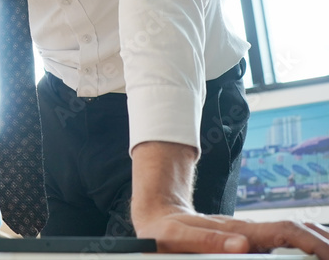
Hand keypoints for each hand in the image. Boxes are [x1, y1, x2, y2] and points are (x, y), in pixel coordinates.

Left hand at [133, 204, 328, 259]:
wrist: (157, 216)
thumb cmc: (165, 231)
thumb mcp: (178, 238)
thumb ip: (208, 242)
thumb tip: (244, 245)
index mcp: (238, 231)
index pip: (283, 232)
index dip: (309, 241)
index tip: (326, 253)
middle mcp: (249, 231)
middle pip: (295, 232)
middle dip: (321, 242)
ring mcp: (250, 236)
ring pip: (292, 235)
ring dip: (314, 243)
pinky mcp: (246, 242)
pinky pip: (281, 242)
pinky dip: (301, 246)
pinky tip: (311, 253)